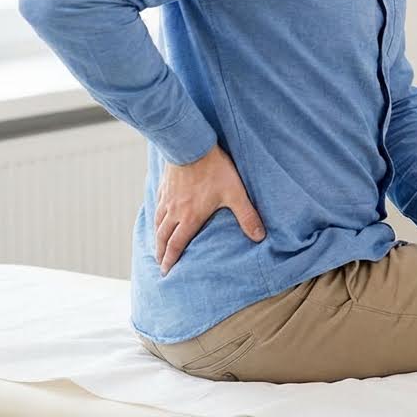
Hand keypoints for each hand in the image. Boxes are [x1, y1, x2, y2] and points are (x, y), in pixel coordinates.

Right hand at [154, 144, 265, 274]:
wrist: (191, 145)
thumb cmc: (214, 170)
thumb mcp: (235, 193)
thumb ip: (247, 216)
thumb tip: (260, 236)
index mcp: (189, 217)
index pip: (177, 244)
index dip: (171, 260)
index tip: (166, 272)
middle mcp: (174, 211)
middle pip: (163, 237)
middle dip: (161, 252)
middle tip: (159, 264)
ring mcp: (167, 198)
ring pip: (158, 222)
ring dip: (156, 236)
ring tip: (157, 244)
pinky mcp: (165, 185)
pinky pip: (157, 206)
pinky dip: (156, 216)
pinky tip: (159, 216)